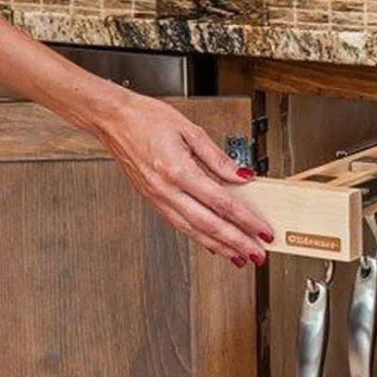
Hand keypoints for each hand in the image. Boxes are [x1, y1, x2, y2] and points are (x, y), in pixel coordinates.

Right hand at [95, 92, 273, 265]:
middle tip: (257, 255)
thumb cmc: (146, 119)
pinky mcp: (155, 203)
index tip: (262, 230)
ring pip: (195, 232)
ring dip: (221, 248)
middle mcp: (167, 191)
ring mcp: (160, 200)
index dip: (245, 220)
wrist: (114, 121)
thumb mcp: (189, 130)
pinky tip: (215, 246)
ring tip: (241, 258)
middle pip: (210, 225)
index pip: (221, 202)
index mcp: (178, 170)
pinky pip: (182, 227)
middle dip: (237, 243)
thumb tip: (242, 176)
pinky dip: (202, 239)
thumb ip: (218, 158)